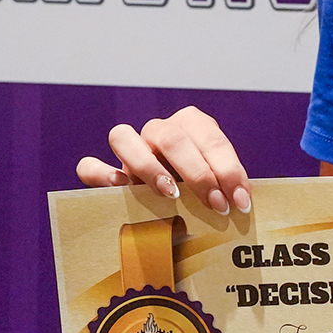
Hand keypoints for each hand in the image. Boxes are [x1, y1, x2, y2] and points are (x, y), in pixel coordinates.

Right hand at [74, 105, 251, 216]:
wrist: (178, 208)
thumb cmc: (205, 193)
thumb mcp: (220, 185)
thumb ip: (227, 187)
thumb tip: (243, 203)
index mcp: (193, 125)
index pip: (212, 140)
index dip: (229, 171)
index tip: (241, 203)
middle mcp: (159, 129)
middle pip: (172, 138)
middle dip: (198, 173)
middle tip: (216, 206)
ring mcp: (130, 147)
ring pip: (124, 136)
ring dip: (148, 166)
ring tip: (170, 194)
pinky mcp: (106, 171)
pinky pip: (90, 166)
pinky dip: (101, 174)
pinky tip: (121, 190)